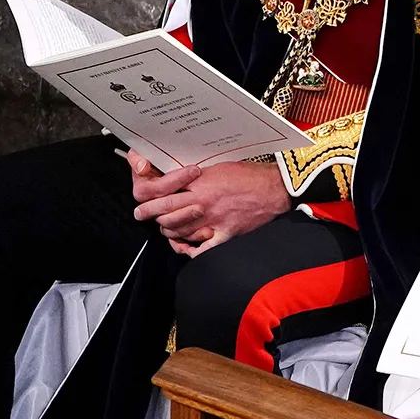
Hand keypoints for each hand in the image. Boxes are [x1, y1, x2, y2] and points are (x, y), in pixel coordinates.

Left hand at [127, 152, 289, 256]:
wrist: (276, 188)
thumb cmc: (250, 175)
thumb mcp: (217, 168)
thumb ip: (194, 179)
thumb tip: (176, 183)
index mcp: (198, 185)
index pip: (158, 195)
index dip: (145, 199)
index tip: (143, 200)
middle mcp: (201, 205)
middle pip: (163, 215)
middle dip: (150, 215)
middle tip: (145, 214)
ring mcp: (212, 223)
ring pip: (176, 233)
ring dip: (169, 229)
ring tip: (169, 224)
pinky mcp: (225, 235)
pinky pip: (200, 250)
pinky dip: (190, 250)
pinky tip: (187, 246)